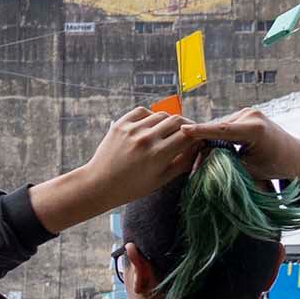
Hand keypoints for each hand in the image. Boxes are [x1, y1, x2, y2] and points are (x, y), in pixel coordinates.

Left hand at [30, 107, 204, 233]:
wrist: (99, 184)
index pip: (188, 135)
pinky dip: (150, 116)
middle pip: (177, 121)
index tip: (198, 139)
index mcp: (159, 154)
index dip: (196, 136)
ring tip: (166, 132)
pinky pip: (143, 111)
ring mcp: (132, 130)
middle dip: (185, 127)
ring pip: (161, 115)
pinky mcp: (120, 124)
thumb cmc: (132, 187)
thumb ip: (183, 161)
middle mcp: (146, 139)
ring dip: (168, 122)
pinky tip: (150, 127)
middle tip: (185, 134)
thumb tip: (201, 146)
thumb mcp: (162, 178)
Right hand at [186, 107, 299, 192]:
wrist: (295, 156)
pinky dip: (218, 136)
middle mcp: (252, 115)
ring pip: (219, 127)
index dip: (201, 131)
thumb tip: (203, 162)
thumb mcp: (249, 169)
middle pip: (217, 129)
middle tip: (192, 165)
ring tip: (201, 159)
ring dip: (210, 140)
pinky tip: (211, 147)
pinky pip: (225, 126)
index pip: (222, 130)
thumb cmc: (275, 165)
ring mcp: (249, 112)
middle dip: (203, 144)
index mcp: (255, 129)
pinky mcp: (246, 114)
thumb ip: (226, 162)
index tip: (183, 130)